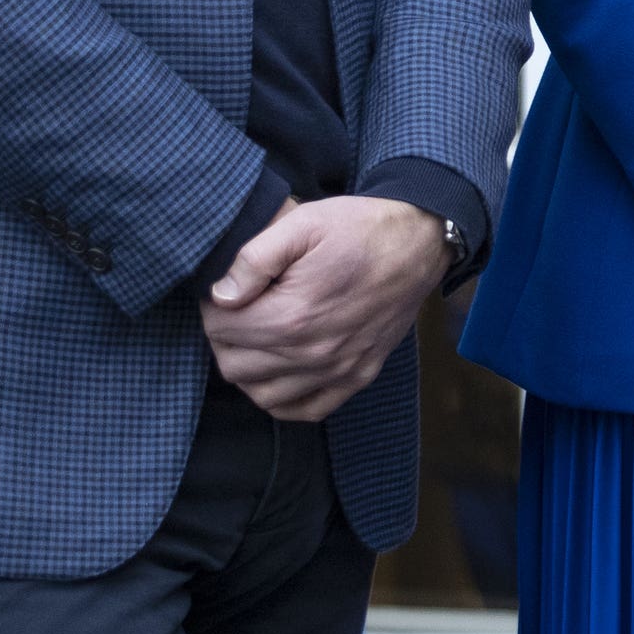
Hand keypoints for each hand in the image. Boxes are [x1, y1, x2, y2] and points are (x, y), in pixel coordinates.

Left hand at [202, 195, 448, 421]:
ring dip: (248, 368)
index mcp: (292, 314)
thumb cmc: (359, 228)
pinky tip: (281, 369)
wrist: (419, 241)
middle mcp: (313, 352)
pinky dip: (282, 398)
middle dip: (225, 338)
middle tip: (237, 312)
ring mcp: (338, 369)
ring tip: (256, 337)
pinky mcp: (357, 376)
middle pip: (234, 366)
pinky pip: (304, 410)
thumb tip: (221, 295)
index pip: (220, 329)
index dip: (213, 307)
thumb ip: (254, 258)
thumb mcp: (303, 223)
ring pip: (261, 394)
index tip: (226, 291)